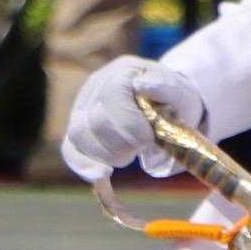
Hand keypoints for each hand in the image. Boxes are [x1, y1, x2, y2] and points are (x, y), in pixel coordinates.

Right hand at [62, 56, 202, 181]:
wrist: (165, 105)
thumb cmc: (174, 100)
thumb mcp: (179, 92)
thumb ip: (165, 88)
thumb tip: (143, 85)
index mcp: (121, 73)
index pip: (112, 98)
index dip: (130, 124)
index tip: (150, 138)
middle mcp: (95, 86)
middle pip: (93, 122)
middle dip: (121, 144)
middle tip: (143, 147)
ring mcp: (82, 107)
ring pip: (78, 137)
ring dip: (106, 155)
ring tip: (128, 155)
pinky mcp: (79, 129)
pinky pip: (70, 149)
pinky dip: (83, 165)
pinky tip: (100, 176)